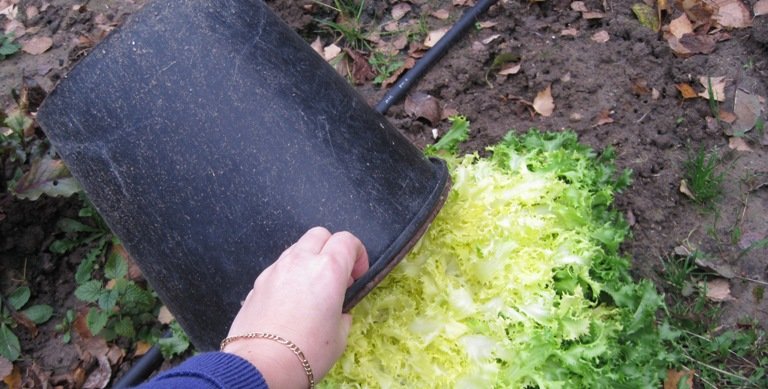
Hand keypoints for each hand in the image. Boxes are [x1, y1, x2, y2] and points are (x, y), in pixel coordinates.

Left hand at [222, 227, 368, 387]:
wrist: (261, 366)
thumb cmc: (308, 352)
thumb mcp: (340, 336)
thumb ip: (343, 313)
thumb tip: (338, 310)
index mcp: (328, 269)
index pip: (347, 240)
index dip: (358, 255)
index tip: (357, 276)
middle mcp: (300, 261)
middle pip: (320, 234)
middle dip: (332, 249)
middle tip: (337, 277)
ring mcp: (275, 269)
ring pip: (297, 248)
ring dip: (309, 260)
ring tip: (312, 289)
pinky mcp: (257, 282)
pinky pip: (279, 267)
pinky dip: (289, 275)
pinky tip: (290, 302)